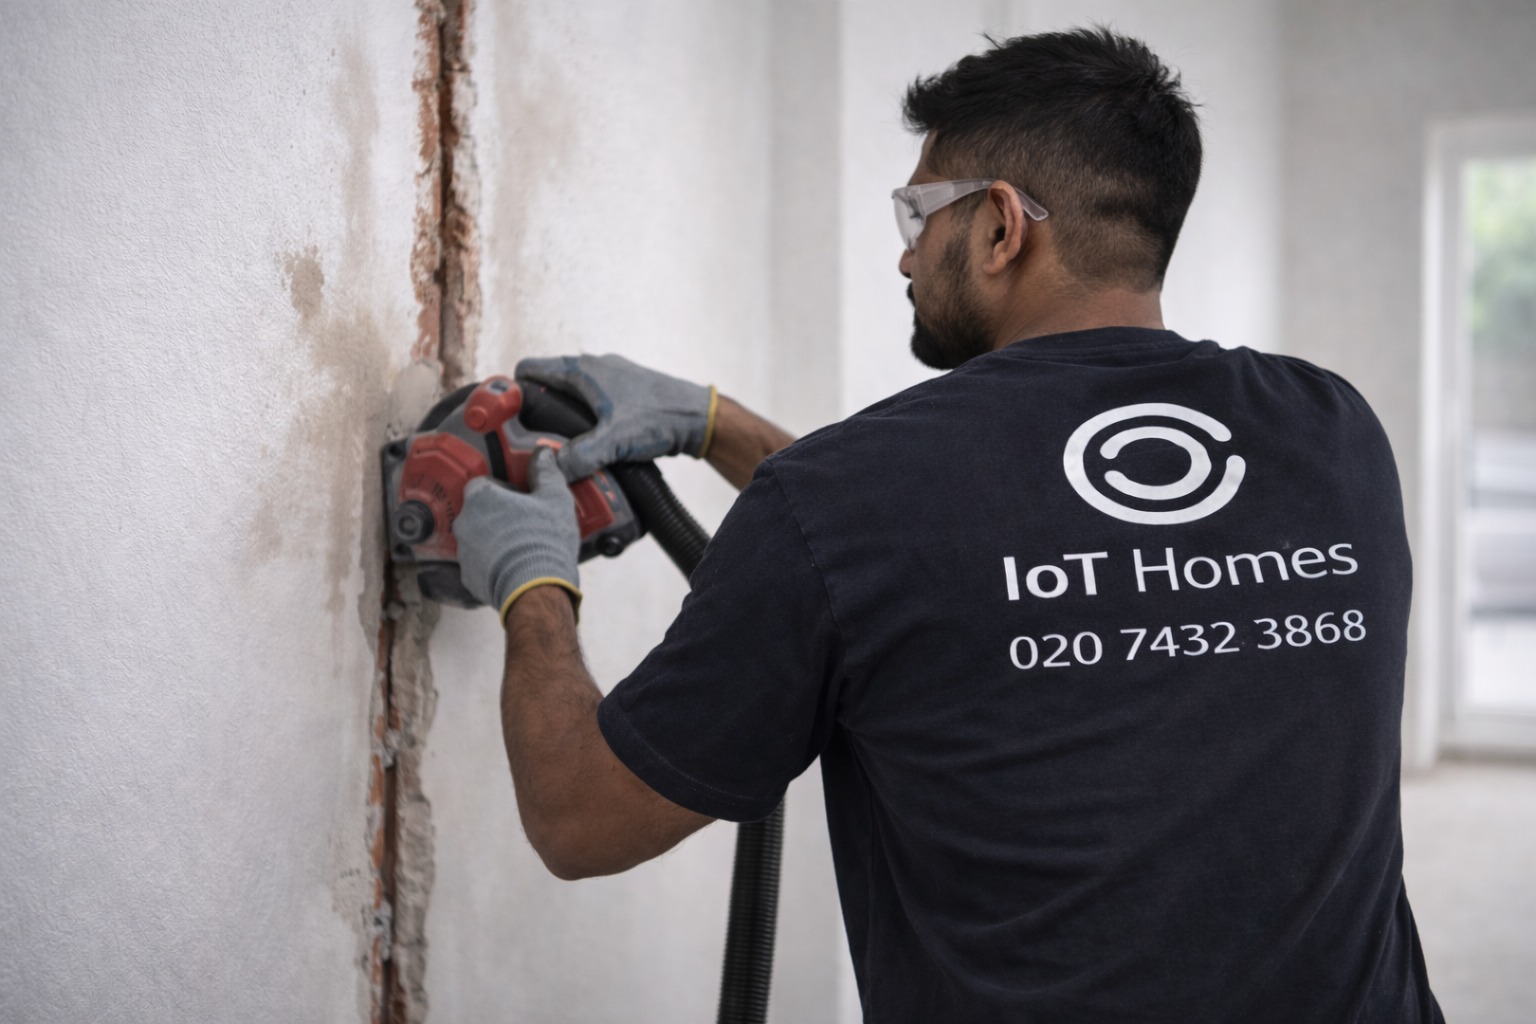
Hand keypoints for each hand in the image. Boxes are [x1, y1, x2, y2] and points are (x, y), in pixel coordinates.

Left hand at [453, 449, 581, 622]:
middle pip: (479, 512)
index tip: (522, 499)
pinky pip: (480, 564)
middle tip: (526, 524)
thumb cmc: (544, 541)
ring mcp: (464, 552)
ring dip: (496, 540)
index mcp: (480, 498)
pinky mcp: (469, 577)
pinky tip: (517, 567)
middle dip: (500, 516)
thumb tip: (543, 454)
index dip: (504, 489)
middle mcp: (465, 523)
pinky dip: (494, 564)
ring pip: (479, 538)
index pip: (483, 484)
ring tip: (524, 548)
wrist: (536, 590)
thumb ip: (546, 472)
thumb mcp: (555, 498)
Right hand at [515, 353, 716, 480]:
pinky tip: (588, 441)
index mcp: (581, 370)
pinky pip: (590, 400)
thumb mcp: (614, 440)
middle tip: (526, 437)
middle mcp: (592, 367)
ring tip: (555, 444)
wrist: (697, 416)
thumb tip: (549, 469)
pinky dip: (582, 415)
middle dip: (534, 406)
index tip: (506, 415)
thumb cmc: (658, 417)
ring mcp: (608, 376)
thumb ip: (579, 455)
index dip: (513, 390)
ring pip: (569, 392)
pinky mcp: (623, 390)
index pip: (529, 369)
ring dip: (559, 412)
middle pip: (547, 382)